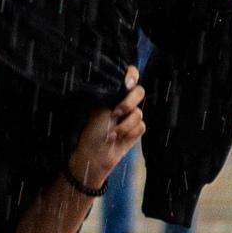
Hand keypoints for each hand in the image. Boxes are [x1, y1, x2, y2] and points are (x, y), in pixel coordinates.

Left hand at [69, 65, 144, 190]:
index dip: (132, 76)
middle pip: (139, 92)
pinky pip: (141, 126)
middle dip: (128, 103)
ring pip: (139, 113)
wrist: (93, 156)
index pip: (129, 76)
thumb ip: (112, 95)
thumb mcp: (97, 109)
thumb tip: (124, 81)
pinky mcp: (135, 131)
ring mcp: (130, 117)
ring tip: (111, 134)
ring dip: (124, 125)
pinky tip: (119, 139)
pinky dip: (129, 133)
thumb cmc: (90, 132)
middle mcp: (123, 103)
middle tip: (116, 113)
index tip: (127, 84)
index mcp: (112, 94)